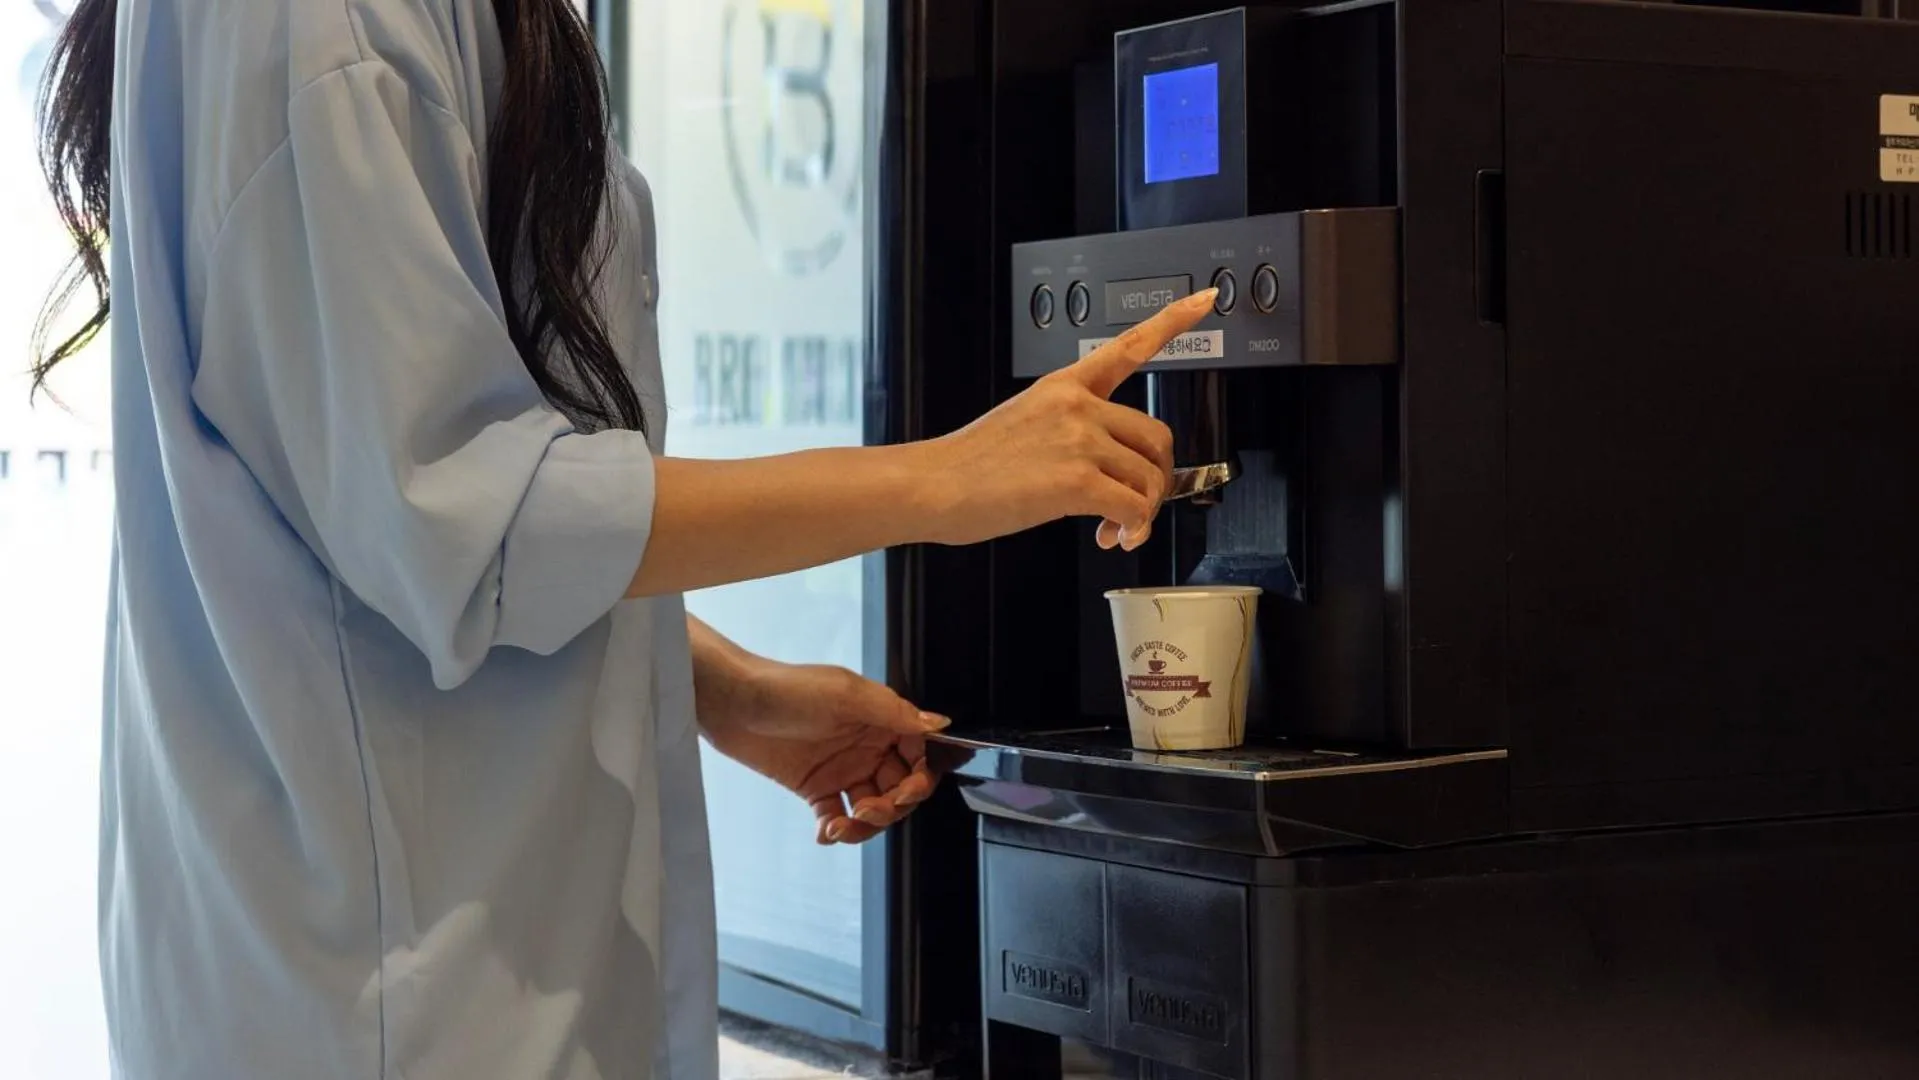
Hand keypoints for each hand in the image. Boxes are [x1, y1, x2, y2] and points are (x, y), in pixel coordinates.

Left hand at [701, 662, 946, 844]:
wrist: (731, 703)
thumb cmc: (785, 688)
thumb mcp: (846, 695)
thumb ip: (895, 712)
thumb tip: (938, 723)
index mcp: (880, 719)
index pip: (919, 755)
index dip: (920, 778)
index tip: (907, 793)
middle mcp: (865, 745)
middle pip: (899, 788)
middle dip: (890, 807)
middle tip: (869, 810)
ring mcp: (841, 768)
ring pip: (871, 807)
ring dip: (864, 825)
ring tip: (841, 827)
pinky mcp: (814, 787)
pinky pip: (837, 816)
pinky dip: (836, 830)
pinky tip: (826, 831)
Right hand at [920, 288, 1215, 551]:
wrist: (932, 486)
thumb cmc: (968, 466)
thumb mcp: (1022, 424)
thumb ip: (1070, 433)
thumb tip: (1105, 475)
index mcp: (1064, 386)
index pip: (1129, 345)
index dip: (1174, 320)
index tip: (1205, 298)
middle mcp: (1077, 405)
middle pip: (1157, 436)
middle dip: (1156, 477)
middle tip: (1134, 504)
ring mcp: (1079, 440)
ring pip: (1149, 478)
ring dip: (1141, 512)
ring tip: (1114, 528)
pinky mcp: (1077, 481)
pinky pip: (1134, 508)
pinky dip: (1133, 529)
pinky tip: (1113, 537)